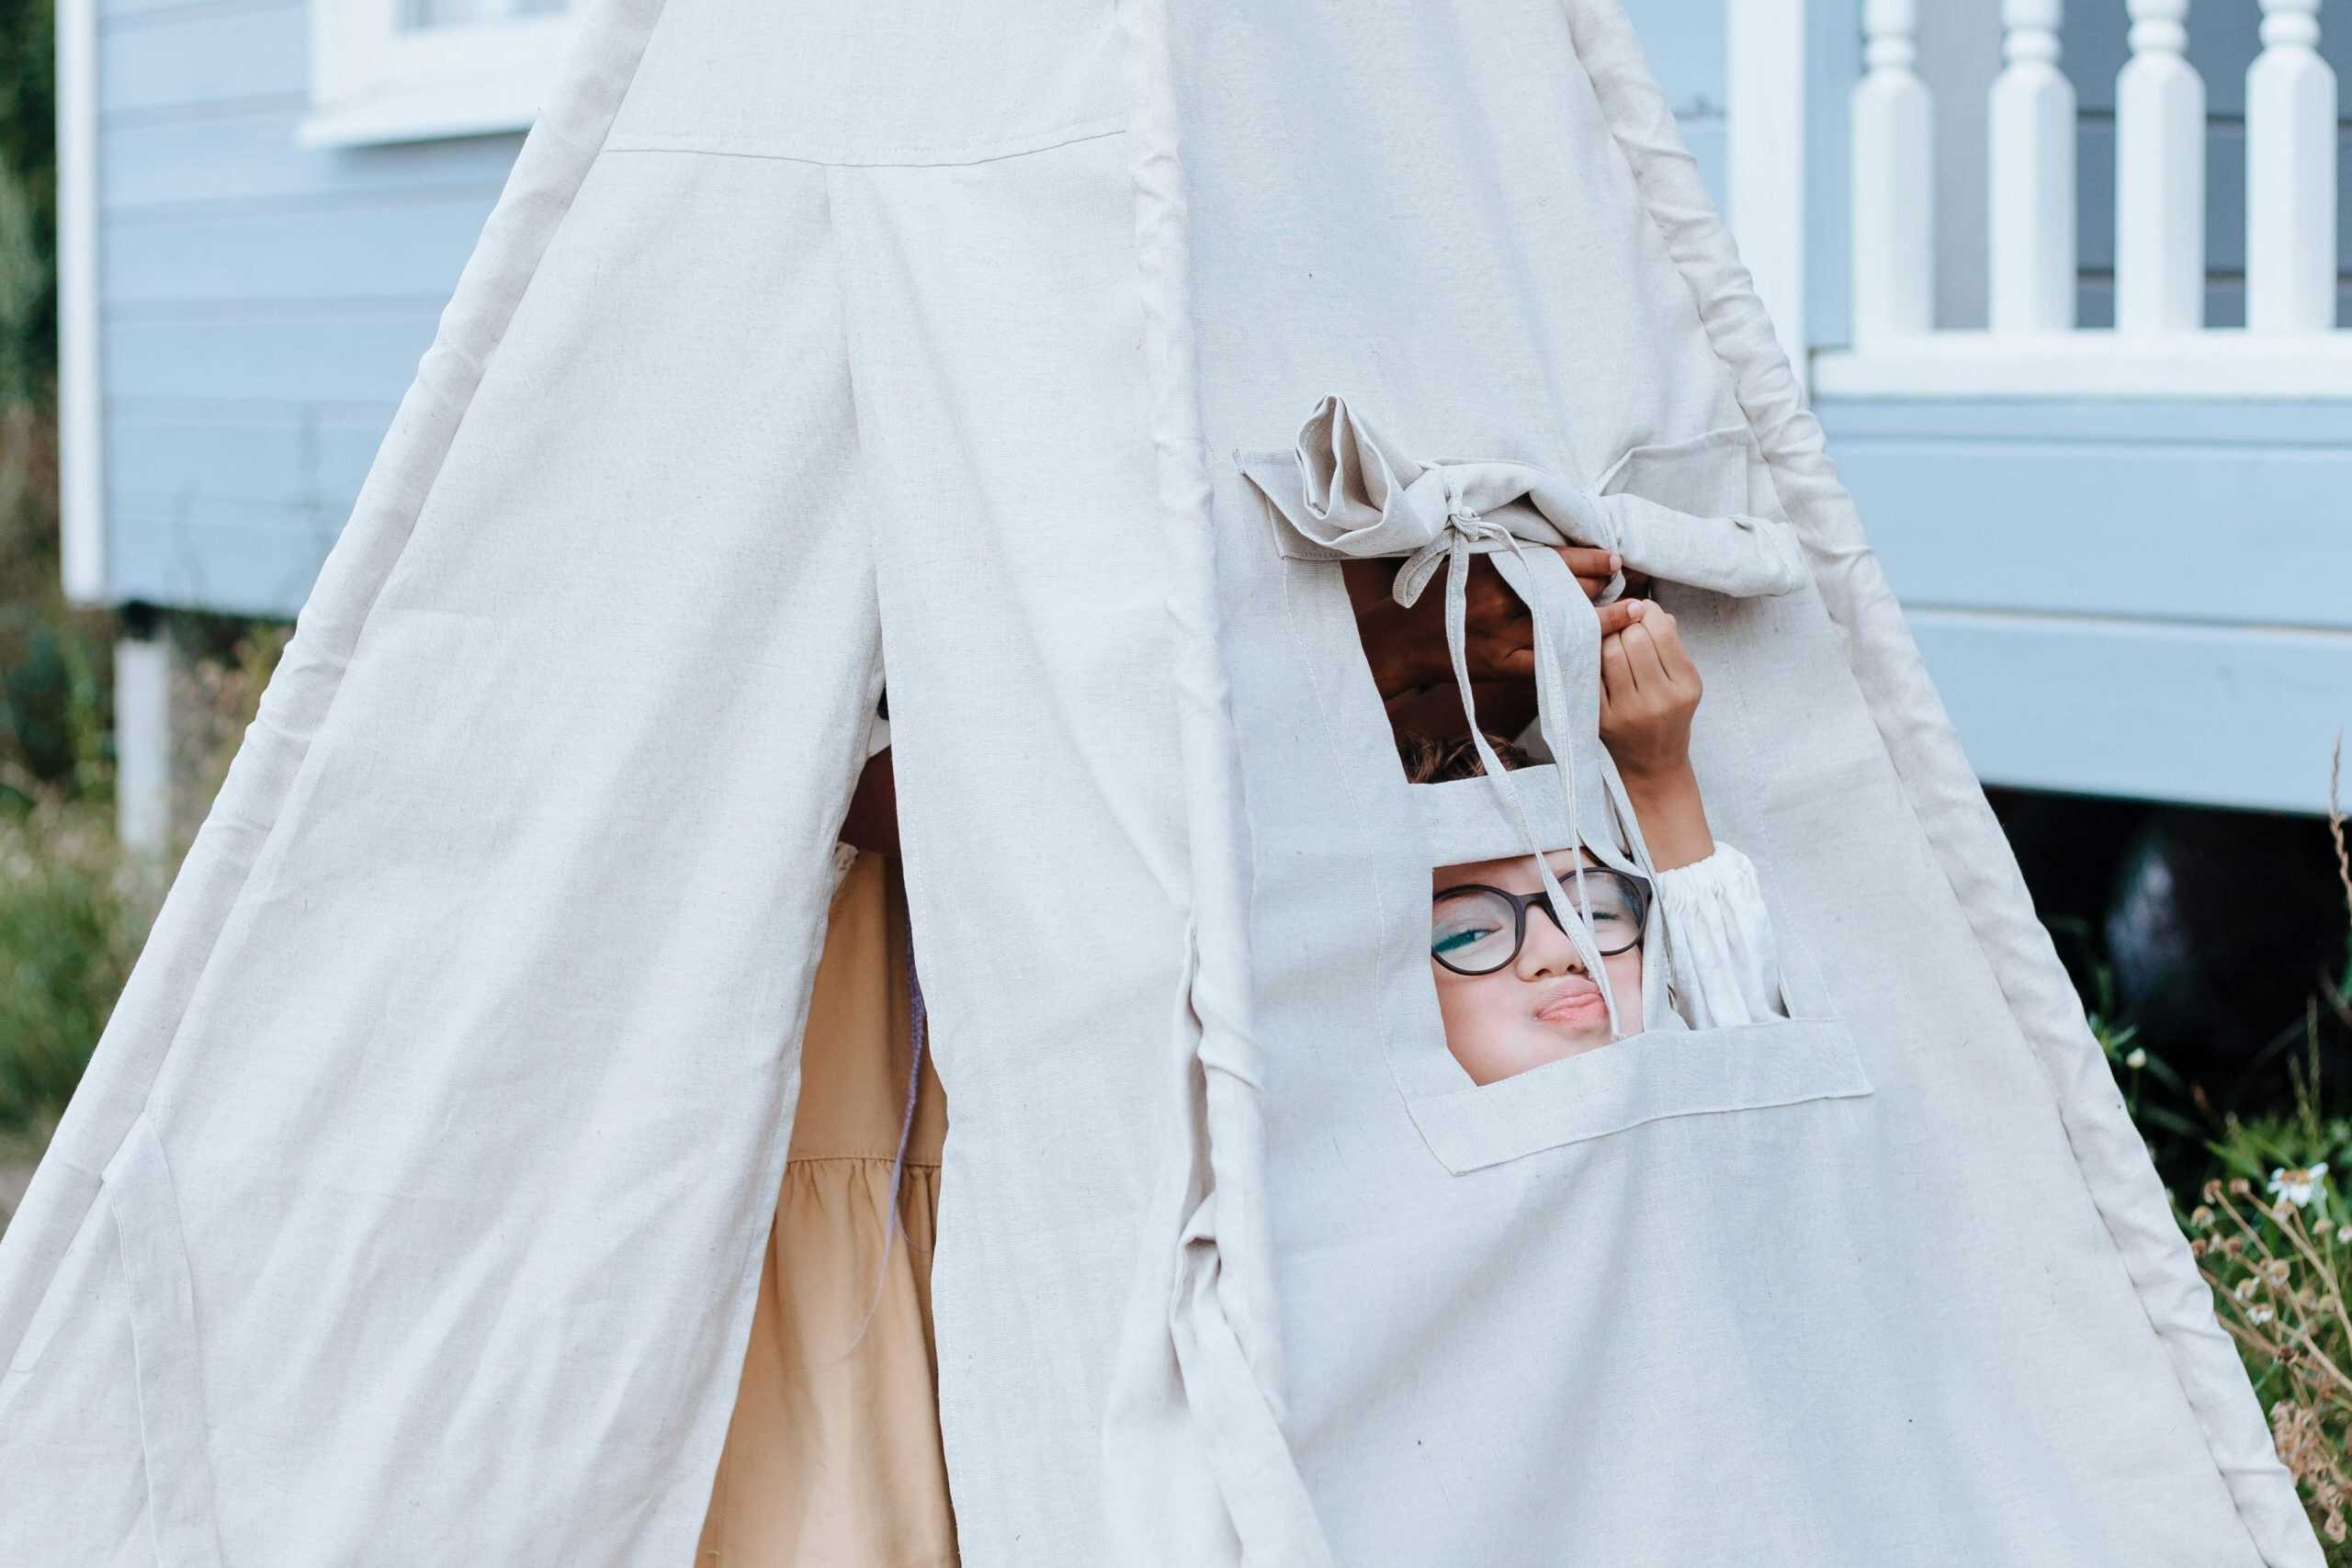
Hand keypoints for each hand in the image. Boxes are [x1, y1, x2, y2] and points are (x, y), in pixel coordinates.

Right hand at [1347, 546, 1621, 699]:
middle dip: (1601, 588)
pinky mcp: (1505, 666)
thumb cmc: (1439, 595)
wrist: (1403, 641)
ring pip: (1568, 626)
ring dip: (1604, 619)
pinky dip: (1580, 652)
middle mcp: (1501, 602)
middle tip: (1625, 584)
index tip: (1613, 559)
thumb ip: (1510, 556)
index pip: (1556, 561)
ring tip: (1633, 612)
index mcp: (1493, 569)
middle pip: (1568, 593)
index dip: (1590, 561)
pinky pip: (1554, 660)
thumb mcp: (1471, 561)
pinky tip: (1602, 647)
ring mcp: (1504, 637)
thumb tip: (1560, 551)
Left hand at [1597, 600, 1699, 779]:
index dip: (1648, 612)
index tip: (1642, 610)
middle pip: (1634, 639)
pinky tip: (1596, 657)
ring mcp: (1630, 711)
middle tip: (1623, 624)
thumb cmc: (1668, 716)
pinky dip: (1592, 659)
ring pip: (1610, 652)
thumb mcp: (1682, 682)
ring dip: (1607, 638)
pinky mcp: (1604, 719)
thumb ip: (1671, 644)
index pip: (1662, 633)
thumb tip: (1650, 609)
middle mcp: (1660, 699)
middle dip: (1626, 624)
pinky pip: (1592, 675)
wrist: (1653, 766)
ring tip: (1610, 638)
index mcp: (1686, 685)